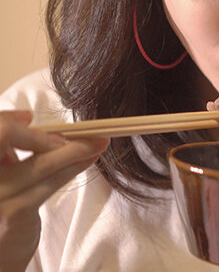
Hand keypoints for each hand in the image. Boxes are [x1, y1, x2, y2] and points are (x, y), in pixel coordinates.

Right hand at [0, 110, 108, 271]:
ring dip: (75, 150)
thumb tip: (28, 121)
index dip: (7, 121)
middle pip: (13, 141)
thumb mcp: (0, 179)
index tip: (28, 118)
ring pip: (40, 162)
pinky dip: (73, 167)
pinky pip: (51, 182)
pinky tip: (89, 159)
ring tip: (98, 143)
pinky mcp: (15, 210)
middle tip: (86, 129)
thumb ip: (8, 154)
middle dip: (53, 134)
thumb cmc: (2, 209)